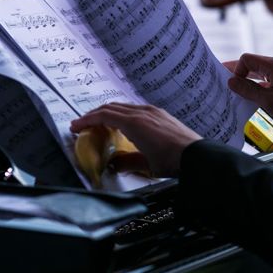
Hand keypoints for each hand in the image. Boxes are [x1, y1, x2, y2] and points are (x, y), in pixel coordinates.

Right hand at [70, 103, 201, 176]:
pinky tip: (125, 124)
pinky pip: (137, 109)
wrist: (197, 155)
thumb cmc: (171, 161)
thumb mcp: (145, 165)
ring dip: (110, 112)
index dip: (87, 120)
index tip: (75, 126)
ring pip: (125, 106)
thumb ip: (126, 162)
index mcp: (134, 123)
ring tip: (102, 123)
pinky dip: (124, 113)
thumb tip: (114, 163)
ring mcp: (154, 111)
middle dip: (95, 114)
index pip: (104, 116)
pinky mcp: (162, 114)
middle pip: (112, 107)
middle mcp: (143, 112)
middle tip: (84, 124)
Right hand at [228, 53, 272, 138]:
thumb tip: (232, 82)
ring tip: (244, 93)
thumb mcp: (268, 101)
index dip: (236, 70)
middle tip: (229, 84)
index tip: (233, 84)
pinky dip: (265, 85)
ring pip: (265, 72)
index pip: (247, 59)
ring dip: (253, 81)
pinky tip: (261, 97)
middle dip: (241, 74)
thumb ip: (248, 90)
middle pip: (255, 64)